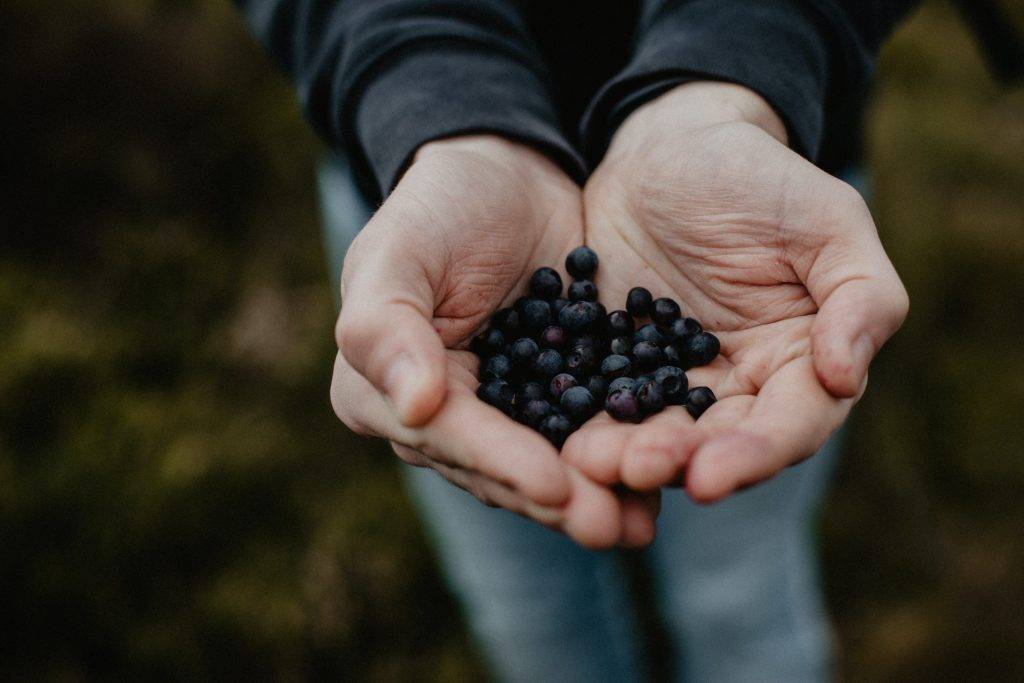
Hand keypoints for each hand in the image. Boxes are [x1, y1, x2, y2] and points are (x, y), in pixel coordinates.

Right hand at [331, 135, 658, 546]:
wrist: (506, 173)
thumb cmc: (438, 206)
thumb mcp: (397, 251)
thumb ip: (386, 327)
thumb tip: (413, 408)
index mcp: (385, 391)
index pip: (446, 437)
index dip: (501, 463)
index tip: (555, 486)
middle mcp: (442, 416)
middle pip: (500, 468)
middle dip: (556, 499)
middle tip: (610, 526)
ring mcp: (503, 411)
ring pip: (547, 462)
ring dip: (594, 493)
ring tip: (642, 521)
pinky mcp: (558, 394)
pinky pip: (588, 429)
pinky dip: (622, 452)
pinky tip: (664, 472)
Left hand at [564, 83, 907, 501]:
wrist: (668, 148)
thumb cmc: (759, 178)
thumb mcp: (828, 220)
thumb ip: (860, 296)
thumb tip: (844, 377)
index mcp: (801, 360)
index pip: (791, 423)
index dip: (755, 454)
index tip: (709, 477)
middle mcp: (739, 384)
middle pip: (717, 442)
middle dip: (679, 461)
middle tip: (637, 468)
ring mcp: (672, 377)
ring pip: (656, 431)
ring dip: (626, 455)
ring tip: (590, 463)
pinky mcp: (616, 363)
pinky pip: (602, 400)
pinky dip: (584, 421)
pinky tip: (558, 439)